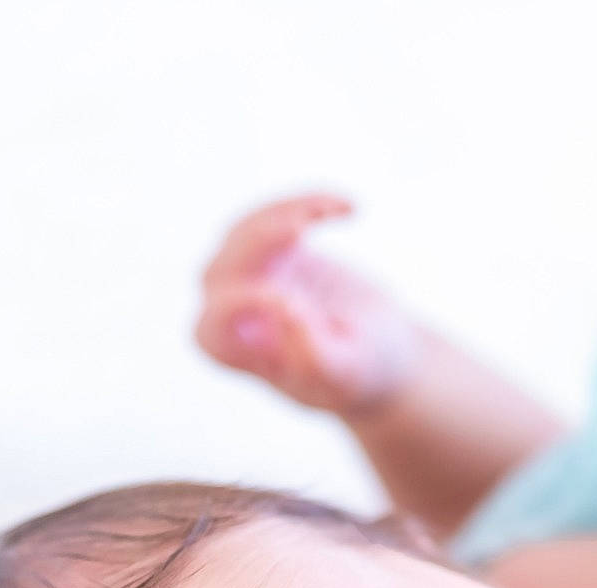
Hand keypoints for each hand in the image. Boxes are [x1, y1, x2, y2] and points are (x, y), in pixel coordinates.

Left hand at [194, 192, 422, 418]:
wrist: (382, 352)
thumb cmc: (360, 373)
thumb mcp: (345, 372)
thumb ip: (314, 356)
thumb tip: (284, 311)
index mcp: (235, 351)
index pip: (214, 324)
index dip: (241, 307)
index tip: (294, 302)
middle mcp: (231, 311)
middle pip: (221, 269)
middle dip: (256, 244)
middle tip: (300, 229)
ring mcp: (249, 275)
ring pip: (244, 231)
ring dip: (284, 213)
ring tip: (334, 210)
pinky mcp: (274, 248)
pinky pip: (275, 214)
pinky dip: (309, 204)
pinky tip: (348, 208)